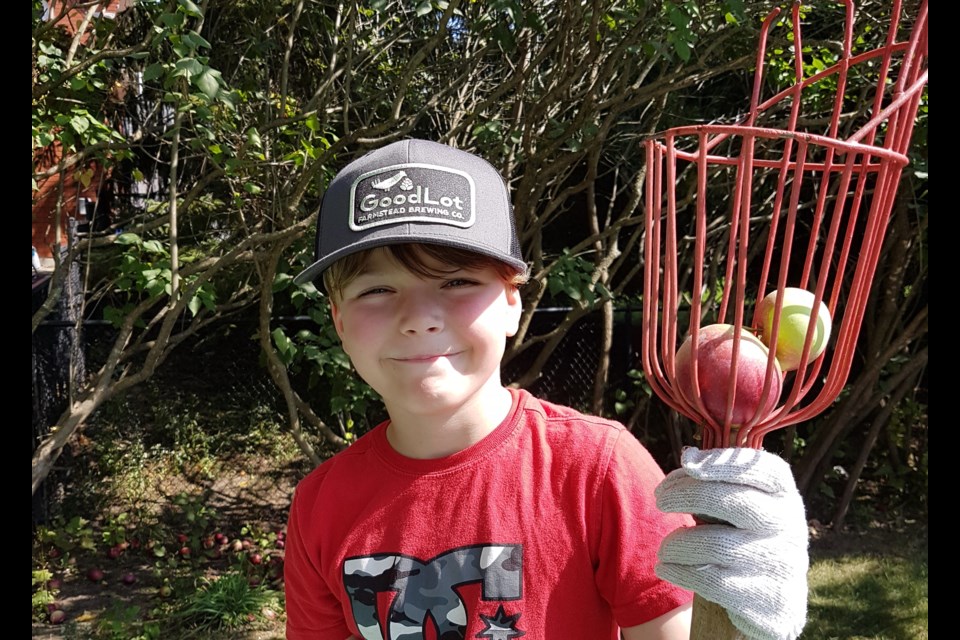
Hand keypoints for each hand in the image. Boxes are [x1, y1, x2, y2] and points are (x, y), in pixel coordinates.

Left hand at [654, 447, 807, 639]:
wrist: (774, 602)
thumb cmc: (745, 538)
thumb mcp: (741, 505)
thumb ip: (717, 481)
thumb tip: (689, 456)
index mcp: (784, 496)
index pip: (764, 470)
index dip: (723, 462)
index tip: (686, 462)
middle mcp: (789, 527)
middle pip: (733, 503)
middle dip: (687, 495)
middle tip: (660, 499)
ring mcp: (781, 565)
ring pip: (716, 545)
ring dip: (678, 543)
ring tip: (665, 548)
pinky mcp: (767, 600)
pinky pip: (713, 582)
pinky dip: (680, 571)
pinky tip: (665, 567)